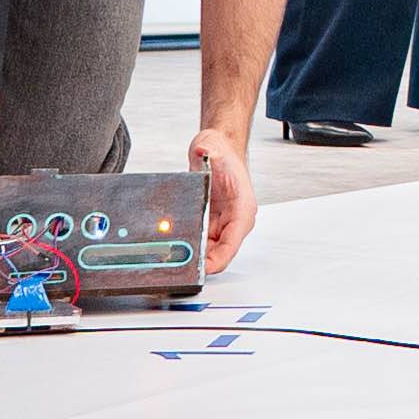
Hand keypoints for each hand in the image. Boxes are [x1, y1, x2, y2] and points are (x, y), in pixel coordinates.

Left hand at [188, 124, 256, 272]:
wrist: (217, 151)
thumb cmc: (223, 154)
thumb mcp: (214, 149)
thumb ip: (209, 150)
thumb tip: (203, 151)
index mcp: (242, 209)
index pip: (233, 242)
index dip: (219, 259)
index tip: (204, 269)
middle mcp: (234, 219)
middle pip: (221, 252)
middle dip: (202, 261)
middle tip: (182, 266)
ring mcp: (222, 223)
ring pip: (210, 250)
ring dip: (195, 255)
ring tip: (176, 259)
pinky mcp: (211, 222)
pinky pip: (201, 242)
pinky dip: (190, 246)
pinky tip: (176, 247)